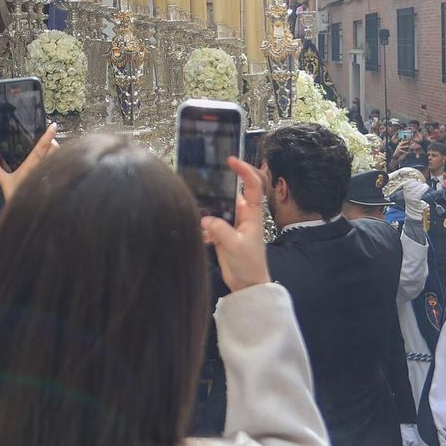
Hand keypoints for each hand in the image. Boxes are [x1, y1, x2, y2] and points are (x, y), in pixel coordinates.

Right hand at [0, 121, 57, 202]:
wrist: (27, 213)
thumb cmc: (18, 199)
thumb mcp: (5, 184)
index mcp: (31, 166)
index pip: (41, 147)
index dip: (47, 135)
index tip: (53, 125)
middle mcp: (41, 168)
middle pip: (54, 150)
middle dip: (53, 142)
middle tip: (50, 139)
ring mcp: (47, 174)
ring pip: (57, 158)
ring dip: (55, 152)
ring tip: (51, 150)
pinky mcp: (49, 181)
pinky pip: (56, 168)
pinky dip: (55, 164)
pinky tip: (51, 166)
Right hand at [200, 157, 271, 291]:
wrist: (247, 285)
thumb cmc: (249, 264)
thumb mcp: (235, 245)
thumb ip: (220, 229)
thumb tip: (204, 218)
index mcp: (252, 213)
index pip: (252, 185)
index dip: (244, 170)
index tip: (231, 160)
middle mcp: (242, 215)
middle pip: (230, 193)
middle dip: (217, 187)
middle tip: (201, 178)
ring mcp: (231, 223)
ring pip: (217, 207)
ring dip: (207, 206)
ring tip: (193, 202)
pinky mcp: (221, 233)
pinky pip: (209, 222)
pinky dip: (202, 223)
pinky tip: (196, 229)